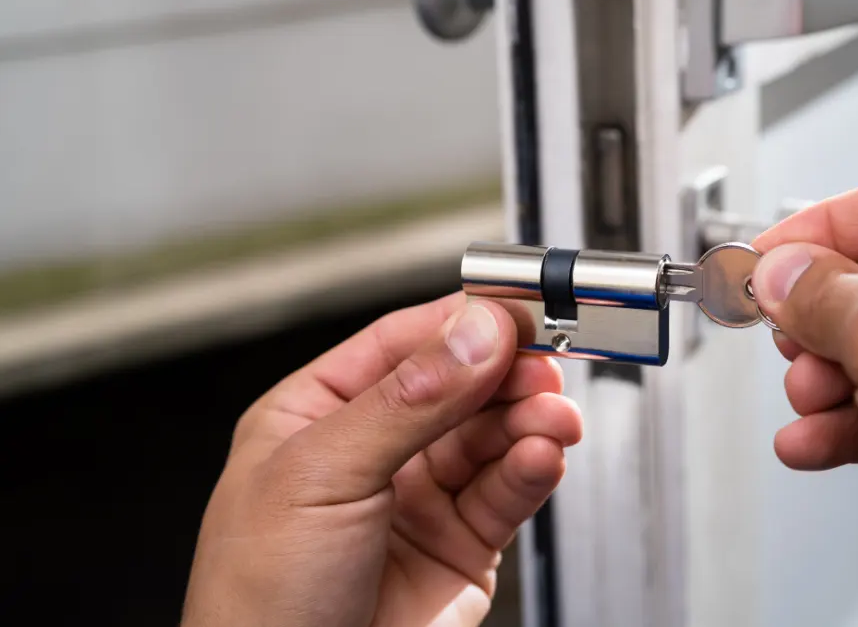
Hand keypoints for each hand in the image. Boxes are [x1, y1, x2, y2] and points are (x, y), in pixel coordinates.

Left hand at [181, 294, 581, 626]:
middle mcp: (373, 451)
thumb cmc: (257, 605)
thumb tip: (474, 333)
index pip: (402, 344)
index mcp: (317, 415)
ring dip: (529, 419)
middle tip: (544, 364)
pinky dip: (533, 470)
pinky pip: (508, 492)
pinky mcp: (462, 547)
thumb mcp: (321, 477)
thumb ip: (407, 401)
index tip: (514, 309)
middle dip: (505, 373)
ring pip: (492, 437)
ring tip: (552, 417)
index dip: (461, 323)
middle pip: (459, 385)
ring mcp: (419, 499)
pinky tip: (541, 456)